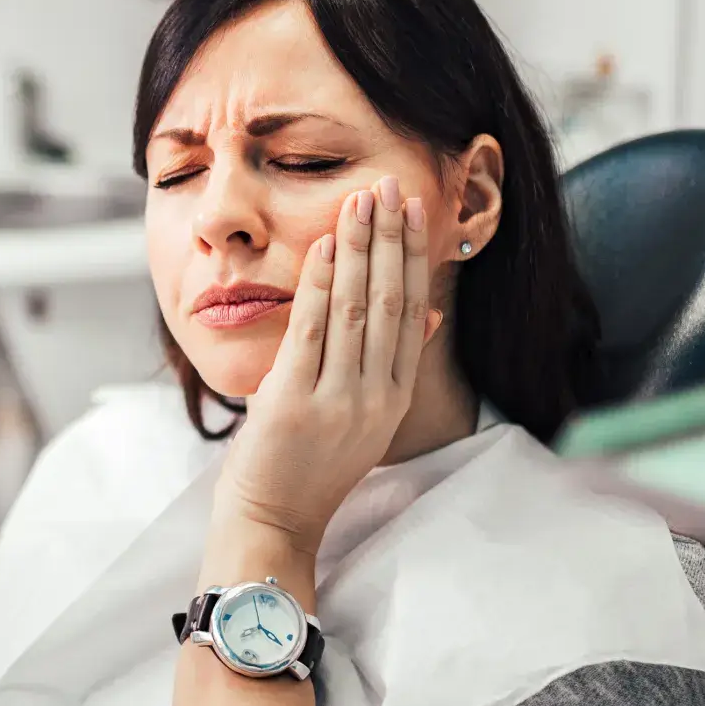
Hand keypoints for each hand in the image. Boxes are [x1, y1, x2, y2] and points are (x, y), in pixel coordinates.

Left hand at [213, 175, 437, 552]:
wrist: (274, 519)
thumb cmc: (310, 466)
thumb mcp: (367, 417)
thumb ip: (394, 364)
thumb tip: (430, 312)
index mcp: (394, 397)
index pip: (413, 311)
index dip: (414, 256)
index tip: (413, 210)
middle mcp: (375, 397)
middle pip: (392, 301)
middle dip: (391, 239)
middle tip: (390, 186)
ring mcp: (338, 400)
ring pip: (357, 309)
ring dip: (360, 249)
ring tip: (361, 201)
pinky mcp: (296, 402)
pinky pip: (313, 330)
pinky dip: (321, 283)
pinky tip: (326, 245)